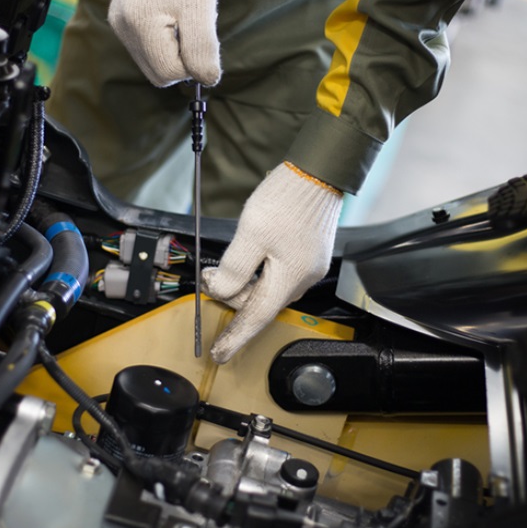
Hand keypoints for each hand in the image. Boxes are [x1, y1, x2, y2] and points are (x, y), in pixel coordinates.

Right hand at [108, 0, 220, 86]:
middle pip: (158, 74)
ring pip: (152, 63)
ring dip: (173, 50)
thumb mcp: (201, 9)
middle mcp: (124, 31)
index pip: (169, 74)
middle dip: (181, 59)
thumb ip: (203, 49)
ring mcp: (120, 27)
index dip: (191, 63)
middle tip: (191, 28)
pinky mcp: (121, 23)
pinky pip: (146, 49)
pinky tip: (169, 17)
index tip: (199, 37)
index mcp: (141, 27)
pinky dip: (162, 41)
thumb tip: (207, 80)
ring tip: (180, 19)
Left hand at [203, 162, 342, 362]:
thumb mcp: (250, 234)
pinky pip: (278, 275)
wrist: (317, 173)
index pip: (257, 319)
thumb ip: (233, 268)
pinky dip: (258, 273)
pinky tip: (249, 257)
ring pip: (269, 289)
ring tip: (227, 263)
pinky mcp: (309, 256)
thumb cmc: (286, 200)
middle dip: (232, 296)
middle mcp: (303, 279)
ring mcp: (308, 268)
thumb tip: (220, 290)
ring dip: (244, 283)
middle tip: (209, 277)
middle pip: (260, 302)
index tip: (219, 354)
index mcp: (289, 279)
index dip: (235, 338)